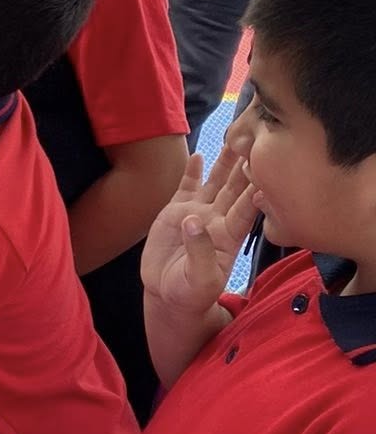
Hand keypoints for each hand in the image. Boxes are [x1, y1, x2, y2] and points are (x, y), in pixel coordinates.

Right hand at [140, 148, 256, 317]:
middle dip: (245, 166)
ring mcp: (197, 213)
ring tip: (231, 138)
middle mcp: (217, 219)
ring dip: (224, 162)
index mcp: (229, 236)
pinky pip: (187, 187)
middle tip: (255, 140)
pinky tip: (197, 154)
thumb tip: (192, 220)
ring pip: (215, 182)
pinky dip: (192, 171)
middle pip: (235, 188)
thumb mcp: (199, 281)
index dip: (256, 189)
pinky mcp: (175, 212)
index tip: (266, 170)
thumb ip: (198, 252)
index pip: (246, 208)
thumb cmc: (190, 294)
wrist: (168, 296)